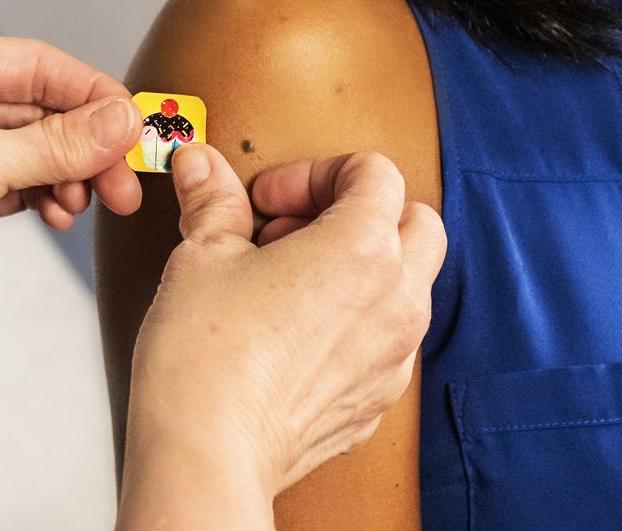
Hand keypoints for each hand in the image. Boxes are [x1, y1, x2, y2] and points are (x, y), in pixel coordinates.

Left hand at [0, 34, 144, 358]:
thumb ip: (59, 143)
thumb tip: (122, 120)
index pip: (31, 63)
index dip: (88, 92)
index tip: (132, 123)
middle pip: (39, 106)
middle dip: (86, 142)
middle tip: (123, 177)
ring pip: (36, 146)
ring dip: (72, 172)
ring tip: (93, 201)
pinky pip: (23, 179)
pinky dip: (49, 194)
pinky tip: (61, 214)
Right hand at [118, 146, 444, 528]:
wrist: (207, 453)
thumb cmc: (207, 359)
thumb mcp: (203, 255)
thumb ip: (214, 201)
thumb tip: (203, 168)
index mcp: (364, 249)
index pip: (375, 173)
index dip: (315, 172)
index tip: (271, 200)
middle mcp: (396, 301)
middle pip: (418, 223)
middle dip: (361, 213)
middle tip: (295, 230)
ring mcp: (394, 357)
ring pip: (408, 286)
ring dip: (362, 268)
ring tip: (289, 282)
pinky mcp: (377, 400)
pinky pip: (387, 342)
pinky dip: (355, 323)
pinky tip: (293, 333)